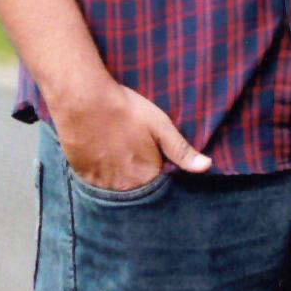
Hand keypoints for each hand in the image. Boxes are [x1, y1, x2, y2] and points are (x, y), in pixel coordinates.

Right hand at [52, 81, 211, 190]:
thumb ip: (182, 150)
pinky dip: (103, 174)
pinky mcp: (84, 177)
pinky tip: (103, 154)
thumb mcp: (160, 125)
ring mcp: (102, 185)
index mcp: (147, 176)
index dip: (159, 171)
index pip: (160, 186)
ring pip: (117, 188)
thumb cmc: (125, 110)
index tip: (154, 157)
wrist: (84, 101)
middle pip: (138, 189)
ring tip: (118, 152)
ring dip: (120, 177)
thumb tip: (207, 167)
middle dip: (139, 177)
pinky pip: (98, 184)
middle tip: (132, 151)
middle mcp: (125, 188)